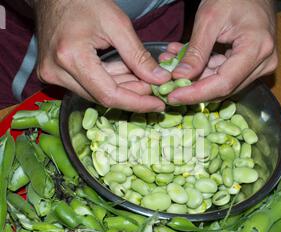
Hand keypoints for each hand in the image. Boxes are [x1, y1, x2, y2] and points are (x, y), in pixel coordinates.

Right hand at [34, 0, 170, 111]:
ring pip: (96, 94)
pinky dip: (109, 82)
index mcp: (71, 57)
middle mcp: (57, 72)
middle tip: (153, 86)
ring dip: (122, 87)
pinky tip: (124, 72)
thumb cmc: (83, 0)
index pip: (109, 94)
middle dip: (132, 94)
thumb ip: (138, 55)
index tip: (158, 105)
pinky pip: (87, 86)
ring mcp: (53, 75)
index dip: (136, 103)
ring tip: (141, 76)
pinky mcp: (54, 75)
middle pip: (102, 96)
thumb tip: (160, 79)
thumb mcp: (117, 24)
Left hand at [163, 0, 277, 104]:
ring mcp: (258, 66)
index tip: (173, 97)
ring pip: (220, 85)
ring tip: (173, 65)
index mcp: (256, 48)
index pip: (223, 83)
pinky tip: (185, 62)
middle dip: (193, 88)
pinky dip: (203, 71)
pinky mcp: (251, 66)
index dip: (196, 94)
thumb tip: (179, 77)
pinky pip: (223, 76)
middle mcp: (262, 62)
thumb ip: (195, 52)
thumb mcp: (209, 19)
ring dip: (195, 79)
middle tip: (168, 85)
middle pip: (222, 88)